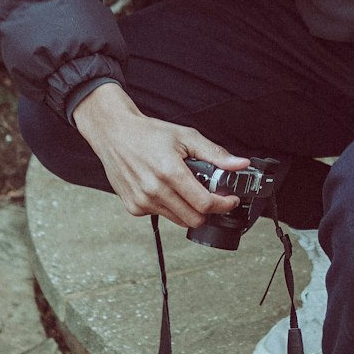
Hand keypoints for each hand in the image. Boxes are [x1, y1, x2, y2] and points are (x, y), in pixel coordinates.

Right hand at [72, 84, 248, 224]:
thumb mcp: (186, 136)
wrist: (114, 133)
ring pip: (178, 220)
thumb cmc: (147, 134)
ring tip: (184, 188)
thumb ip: (215, 154)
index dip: (223, 205)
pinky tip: (164, 189)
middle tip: (210, 196)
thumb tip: (240, 164)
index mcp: (170, 172)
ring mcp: (142, 201)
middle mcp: (154, 190)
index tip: (230, 200)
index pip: (204, 203)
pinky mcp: (133, 207)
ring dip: (188, 209)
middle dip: (208, 210)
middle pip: (194, 218)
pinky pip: (161, 216)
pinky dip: (169, 207)